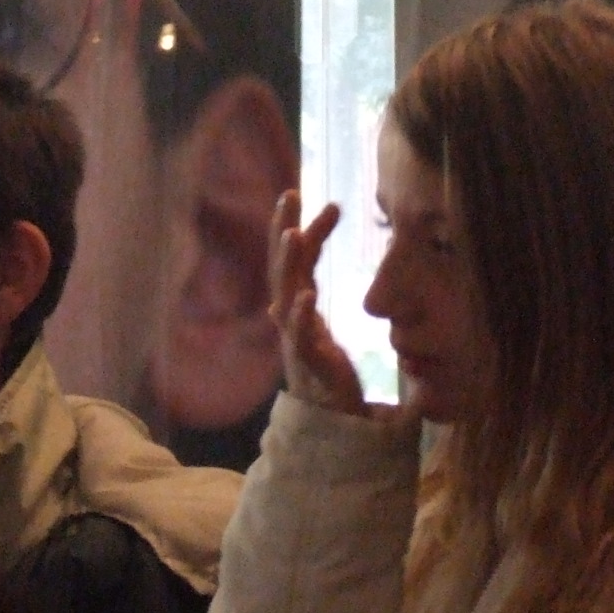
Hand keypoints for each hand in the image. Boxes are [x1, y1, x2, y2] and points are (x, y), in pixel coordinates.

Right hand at [269, 191, 366, 413]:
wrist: (329, 417)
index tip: (332, 205)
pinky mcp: (305, 359)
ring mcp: (293, 336)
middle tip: (290, 195)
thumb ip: (318, 300)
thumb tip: (325, 274)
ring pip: (285, 291)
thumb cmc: (328, 370)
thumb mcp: (324, 325)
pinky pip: (298, 334)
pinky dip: (300, 314)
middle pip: (281, 264)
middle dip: (283, 229)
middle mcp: (288, 314)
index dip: (311, 230)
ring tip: (295, 233)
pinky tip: (306, 295)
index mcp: (296, 304)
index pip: (299, 259)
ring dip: (288, 262)